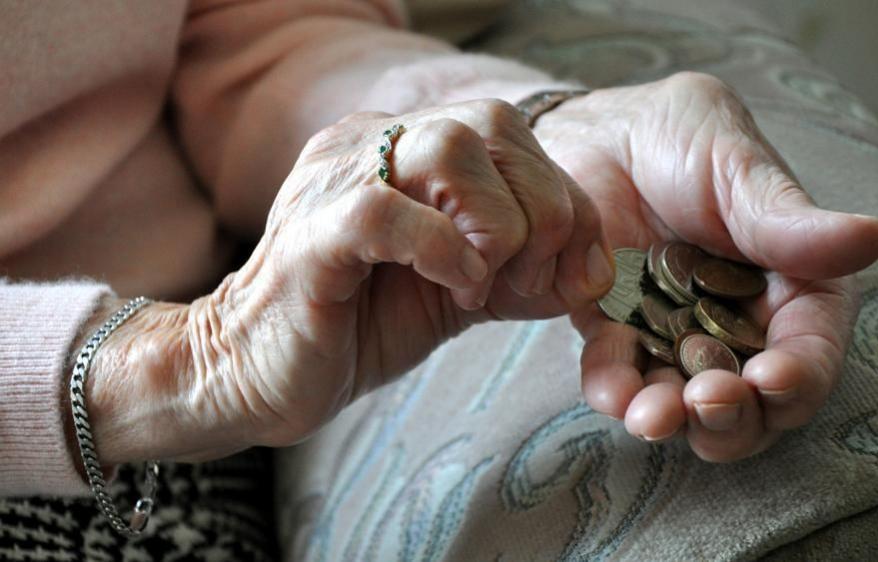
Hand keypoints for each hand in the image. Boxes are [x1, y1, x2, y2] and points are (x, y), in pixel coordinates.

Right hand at [81, 100, 613, 464]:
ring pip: (447, 148)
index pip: (511, 131)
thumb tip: (591, 272)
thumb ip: (522, 269)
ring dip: (496, 224)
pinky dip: (444, 250)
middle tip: (528, 278)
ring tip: (483, 284)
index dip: (562, 197)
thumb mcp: (462, 289)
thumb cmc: (359, 326)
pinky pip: (387, 210)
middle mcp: (371, 143)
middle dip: (541, 208)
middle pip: (491, 124)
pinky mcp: (311, 232)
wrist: (258, 374)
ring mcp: (335, 179)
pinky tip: (457, 289)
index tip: (571, 270)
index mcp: (407, 147)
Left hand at [533, 72, 877, 460]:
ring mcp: (673, 338)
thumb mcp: (738, 167)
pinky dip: (616, 392)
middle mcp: (738, 327)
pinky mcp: (616, 335)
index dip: (799, 377)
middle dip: (733, 416)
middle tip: (708, 401)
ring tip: (653, 416)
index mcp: (790, 288)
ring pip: (684, 405)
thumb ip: (789, 218)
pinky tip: (613, 393)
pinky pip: (617, 377)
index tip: (771, 380)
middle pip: (750, 401)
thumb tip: (870, 238)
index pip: (809, 350)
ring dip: (673, 419)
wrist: (600, 131)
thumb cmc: (684, 139)